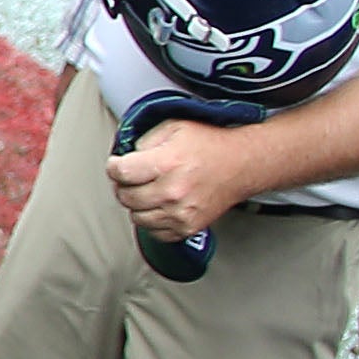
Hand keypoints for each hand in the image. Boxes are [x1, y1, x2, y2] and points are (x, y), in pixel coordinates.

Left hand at [110, 113, 263, 244]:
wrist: (243, 164)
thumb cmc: (210, 145)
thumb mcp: (174, 127)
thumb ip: (144, 140)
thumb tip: (125, 156)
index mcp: (167, 164)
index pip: (120, 173)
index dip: (114, 166)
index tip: (118, 164)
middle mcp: (173, 191)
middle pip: (125, 196)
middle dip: (124, 185)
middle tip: (134, 177)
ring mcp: (182, 213)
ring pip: (136, 216)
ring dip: (137, 204)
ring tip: (149, 190)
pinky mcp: (189, 227)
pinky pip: (155, 232)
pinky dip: (153, 220)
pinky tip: (160, 205)